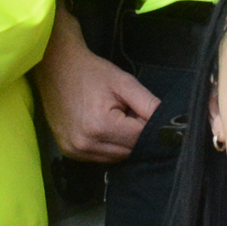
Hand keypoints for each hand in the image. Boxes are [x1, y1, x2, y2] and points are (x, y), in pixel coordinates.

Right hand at [35, 10, 157, 163]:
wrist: (56, 67)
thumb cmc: (91, 72)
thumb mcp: (124, 82)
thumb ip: (149, 105)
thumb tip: (169, 124)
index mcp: (100, 126)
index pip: (140, 139)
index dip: (147, 125)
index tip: (141, 111)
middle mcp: (86, 144)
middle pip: (128, 152)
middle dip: (134, 135)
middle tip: (127, 112)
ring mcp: (75, 150)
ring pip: (116, 158)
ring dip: (121, 143)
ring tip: (113, 118)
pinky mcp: (69, 152)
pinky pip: (100, 157)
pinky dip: (107, 146)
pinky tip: (102, 127)